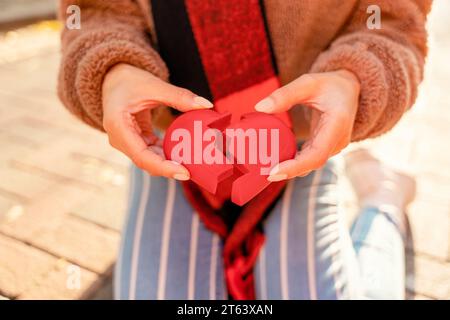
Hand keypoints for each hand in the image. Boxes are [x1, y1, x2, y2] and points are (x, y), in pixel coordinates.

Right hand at [102, 63, 212, 179]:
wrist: (114, 79)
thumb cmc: (130, 80)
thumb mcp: (155, 86)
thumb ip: (180, 96)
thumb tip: (206, 105)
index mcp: (118, 126)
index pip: (142, 156)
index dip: (163, 168)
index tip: (184, 173)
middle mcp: (118, 139)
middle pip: (146, 162)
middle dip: (169, 168)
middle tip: (195, 171)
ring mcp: (126, 142)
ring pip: (149, 160)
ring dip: (169, 163)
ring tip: (192, 164)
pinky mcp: (134, 142)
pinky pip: (151, 153)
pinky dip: (166, 154)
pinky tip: (183, 154)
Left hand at [255, 70, 359, 180]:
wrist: (348, 89)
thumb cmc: (329, 84)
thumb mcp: (308, 82)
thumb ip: (285, 94)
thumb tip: (259, 107)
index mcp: (337, 124)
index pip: (317, 154)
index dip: (295, 166)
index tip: (274, 172)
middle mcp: (338, 140)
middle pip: (313, 163)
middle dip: (289, 171)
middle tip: (263, 173)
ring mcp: (334, 146)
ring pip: (311, 164)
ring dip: (290, 168)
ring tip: (265, 169)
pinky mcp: (326, 148)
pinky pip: (309, 159)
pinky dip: (294, 162)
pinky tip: (276, 162)